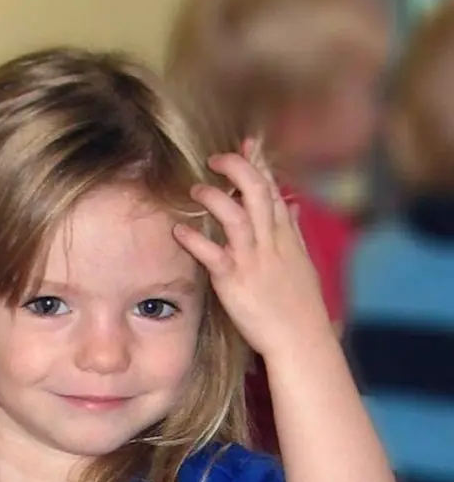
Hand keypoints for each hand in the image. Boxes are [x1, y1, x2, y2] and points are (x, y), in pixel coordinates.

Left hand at [173, 139, 332, 358]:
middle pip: (256, 192)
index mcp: (286, 236)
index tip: (248, 143)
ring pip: (235, 216)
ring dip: (213, 198)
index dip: (259, 163)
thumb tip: (291, 205)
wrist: (301, 339)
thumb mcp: (302, 262)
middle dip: (237, 168)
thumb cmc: (300, 304)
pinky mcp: (235, 281)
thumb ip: (292, 231)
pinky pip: (213, 254)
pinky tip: (179, 229)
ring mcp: (253, 260)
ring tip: (194, 190)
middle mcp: (270, 242)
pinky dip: (195, 239)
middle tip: (215, 158)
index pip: (272, 189)